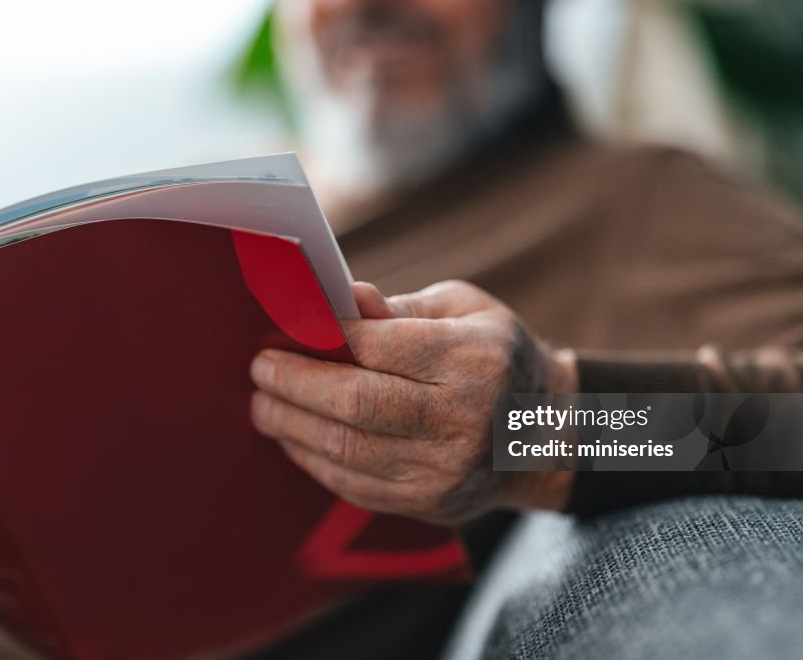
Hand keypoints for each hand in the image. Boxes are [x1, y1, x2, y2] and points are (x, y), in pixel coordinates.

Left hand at [249, 280, 576, 524]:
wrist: (542, 434)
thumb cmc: (493, 356)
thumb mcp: (464, 310)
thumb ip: (401, 308)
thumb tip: (342, 299)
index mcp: (474, 357)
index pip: (382, 346)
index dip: (326, 335)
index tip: (289, 325)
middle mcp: (463, 417)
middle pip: (357, 403)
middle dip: (296, 384)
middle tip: (260, 368)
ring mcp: (446, 468)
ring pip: (348, 450)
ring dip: (292, 426)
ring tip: (263, 404)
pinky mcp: (429, 502)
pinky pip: (355, 485)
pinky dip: (314, 460)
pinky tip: (294, 438)